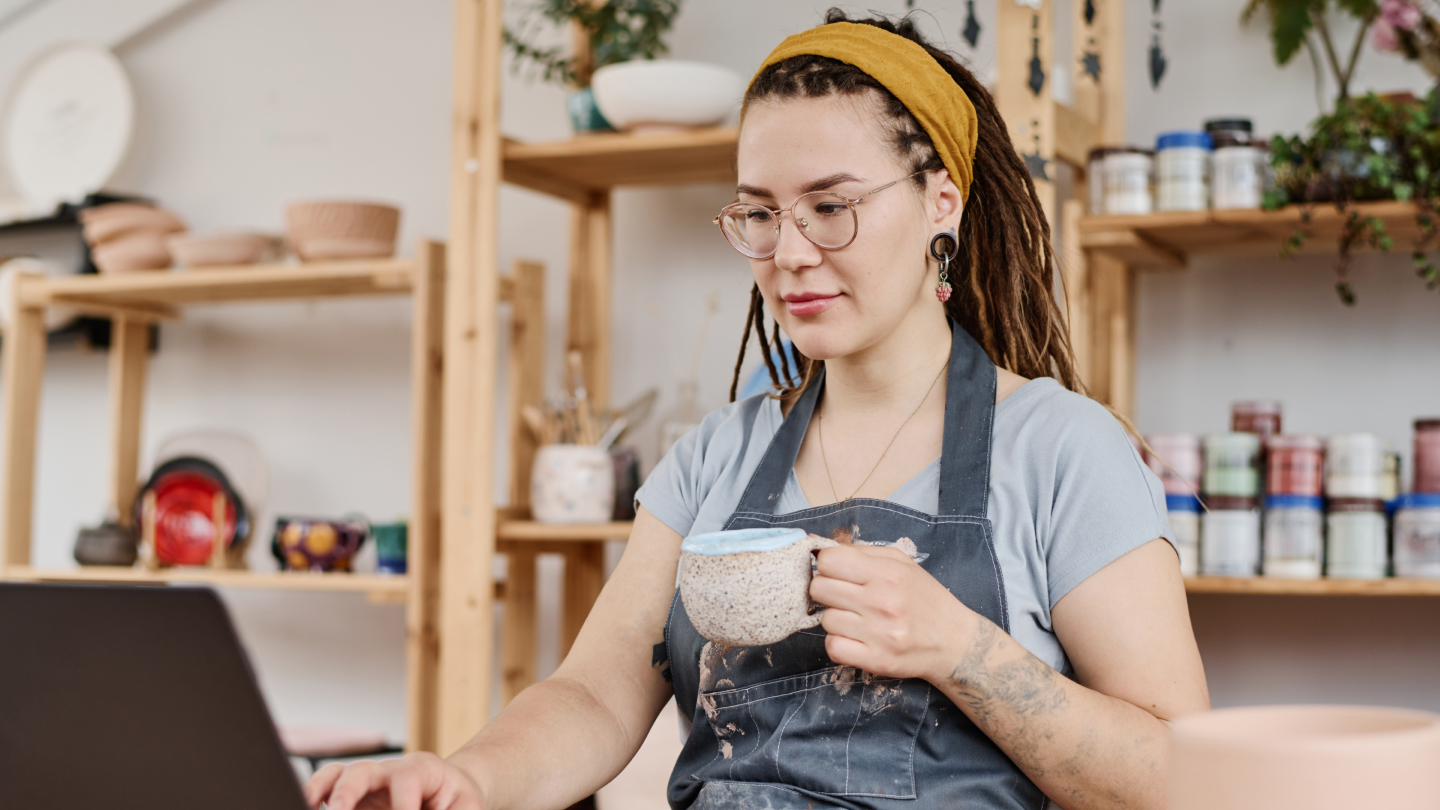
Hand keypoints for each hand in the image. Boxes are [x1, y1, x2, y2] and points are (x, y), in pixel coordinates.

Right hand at [304, 752, 485, 809]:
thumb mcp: (466, 808)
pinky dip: (315, 794)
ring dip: (322, 791)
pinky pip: (328, 786)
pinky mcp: (355, 796)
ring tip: (308, 806)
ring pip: (339, 774)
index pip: (406, 778)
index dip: (401, 804)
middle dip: (348, 791)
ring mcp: (370, 782)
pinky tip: (308, 807)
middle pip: (364, 770)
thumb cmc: (460, 800)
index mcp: (424, 769)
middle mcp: (391, 770)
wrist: (453, 792)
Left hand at [809, 543, 974, 682]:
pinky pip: (833, 647)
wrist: (956, 643)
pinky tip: (857, 639)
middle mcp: (882, 601)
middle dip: (829, 591)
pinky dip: (840, 644)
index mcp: (888, 573)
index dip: (828, 566)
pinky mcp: (876, 660)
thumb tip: (816, 543)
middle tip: (847, 597)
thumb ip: (860, 552)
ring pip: (825, 620)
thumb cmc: (925, 600)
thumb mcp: (901, 564)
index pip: (829, 561)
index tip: (838, 573)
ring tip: (860, 620)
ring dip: (837, 619)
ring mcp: (878, 633)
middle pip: (819, 589)